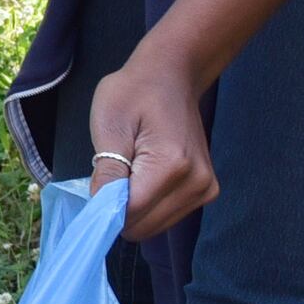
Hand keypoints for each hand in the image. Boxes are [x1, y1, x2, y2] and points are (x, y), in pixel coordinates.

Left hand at [84, 47, 216, 240]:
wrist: (171, 76)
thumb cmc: (134, 93)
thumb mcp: (110, 124)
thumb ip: (107, 171)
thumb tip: (101, 212)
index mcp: (172, 165)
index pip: (130, 213)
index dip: (105, 207)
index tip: (96, 185)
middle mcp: (196, 183)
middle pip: (143, 226)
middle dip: (120, 208)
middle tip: (115, 172)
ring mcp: (205, 190)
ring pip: (154, 226)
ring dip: (135, 208)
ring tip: (132, 170)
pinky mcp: (207, 192)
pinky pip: (166, 216)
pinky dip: (149, 206)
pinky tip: (146, 177)